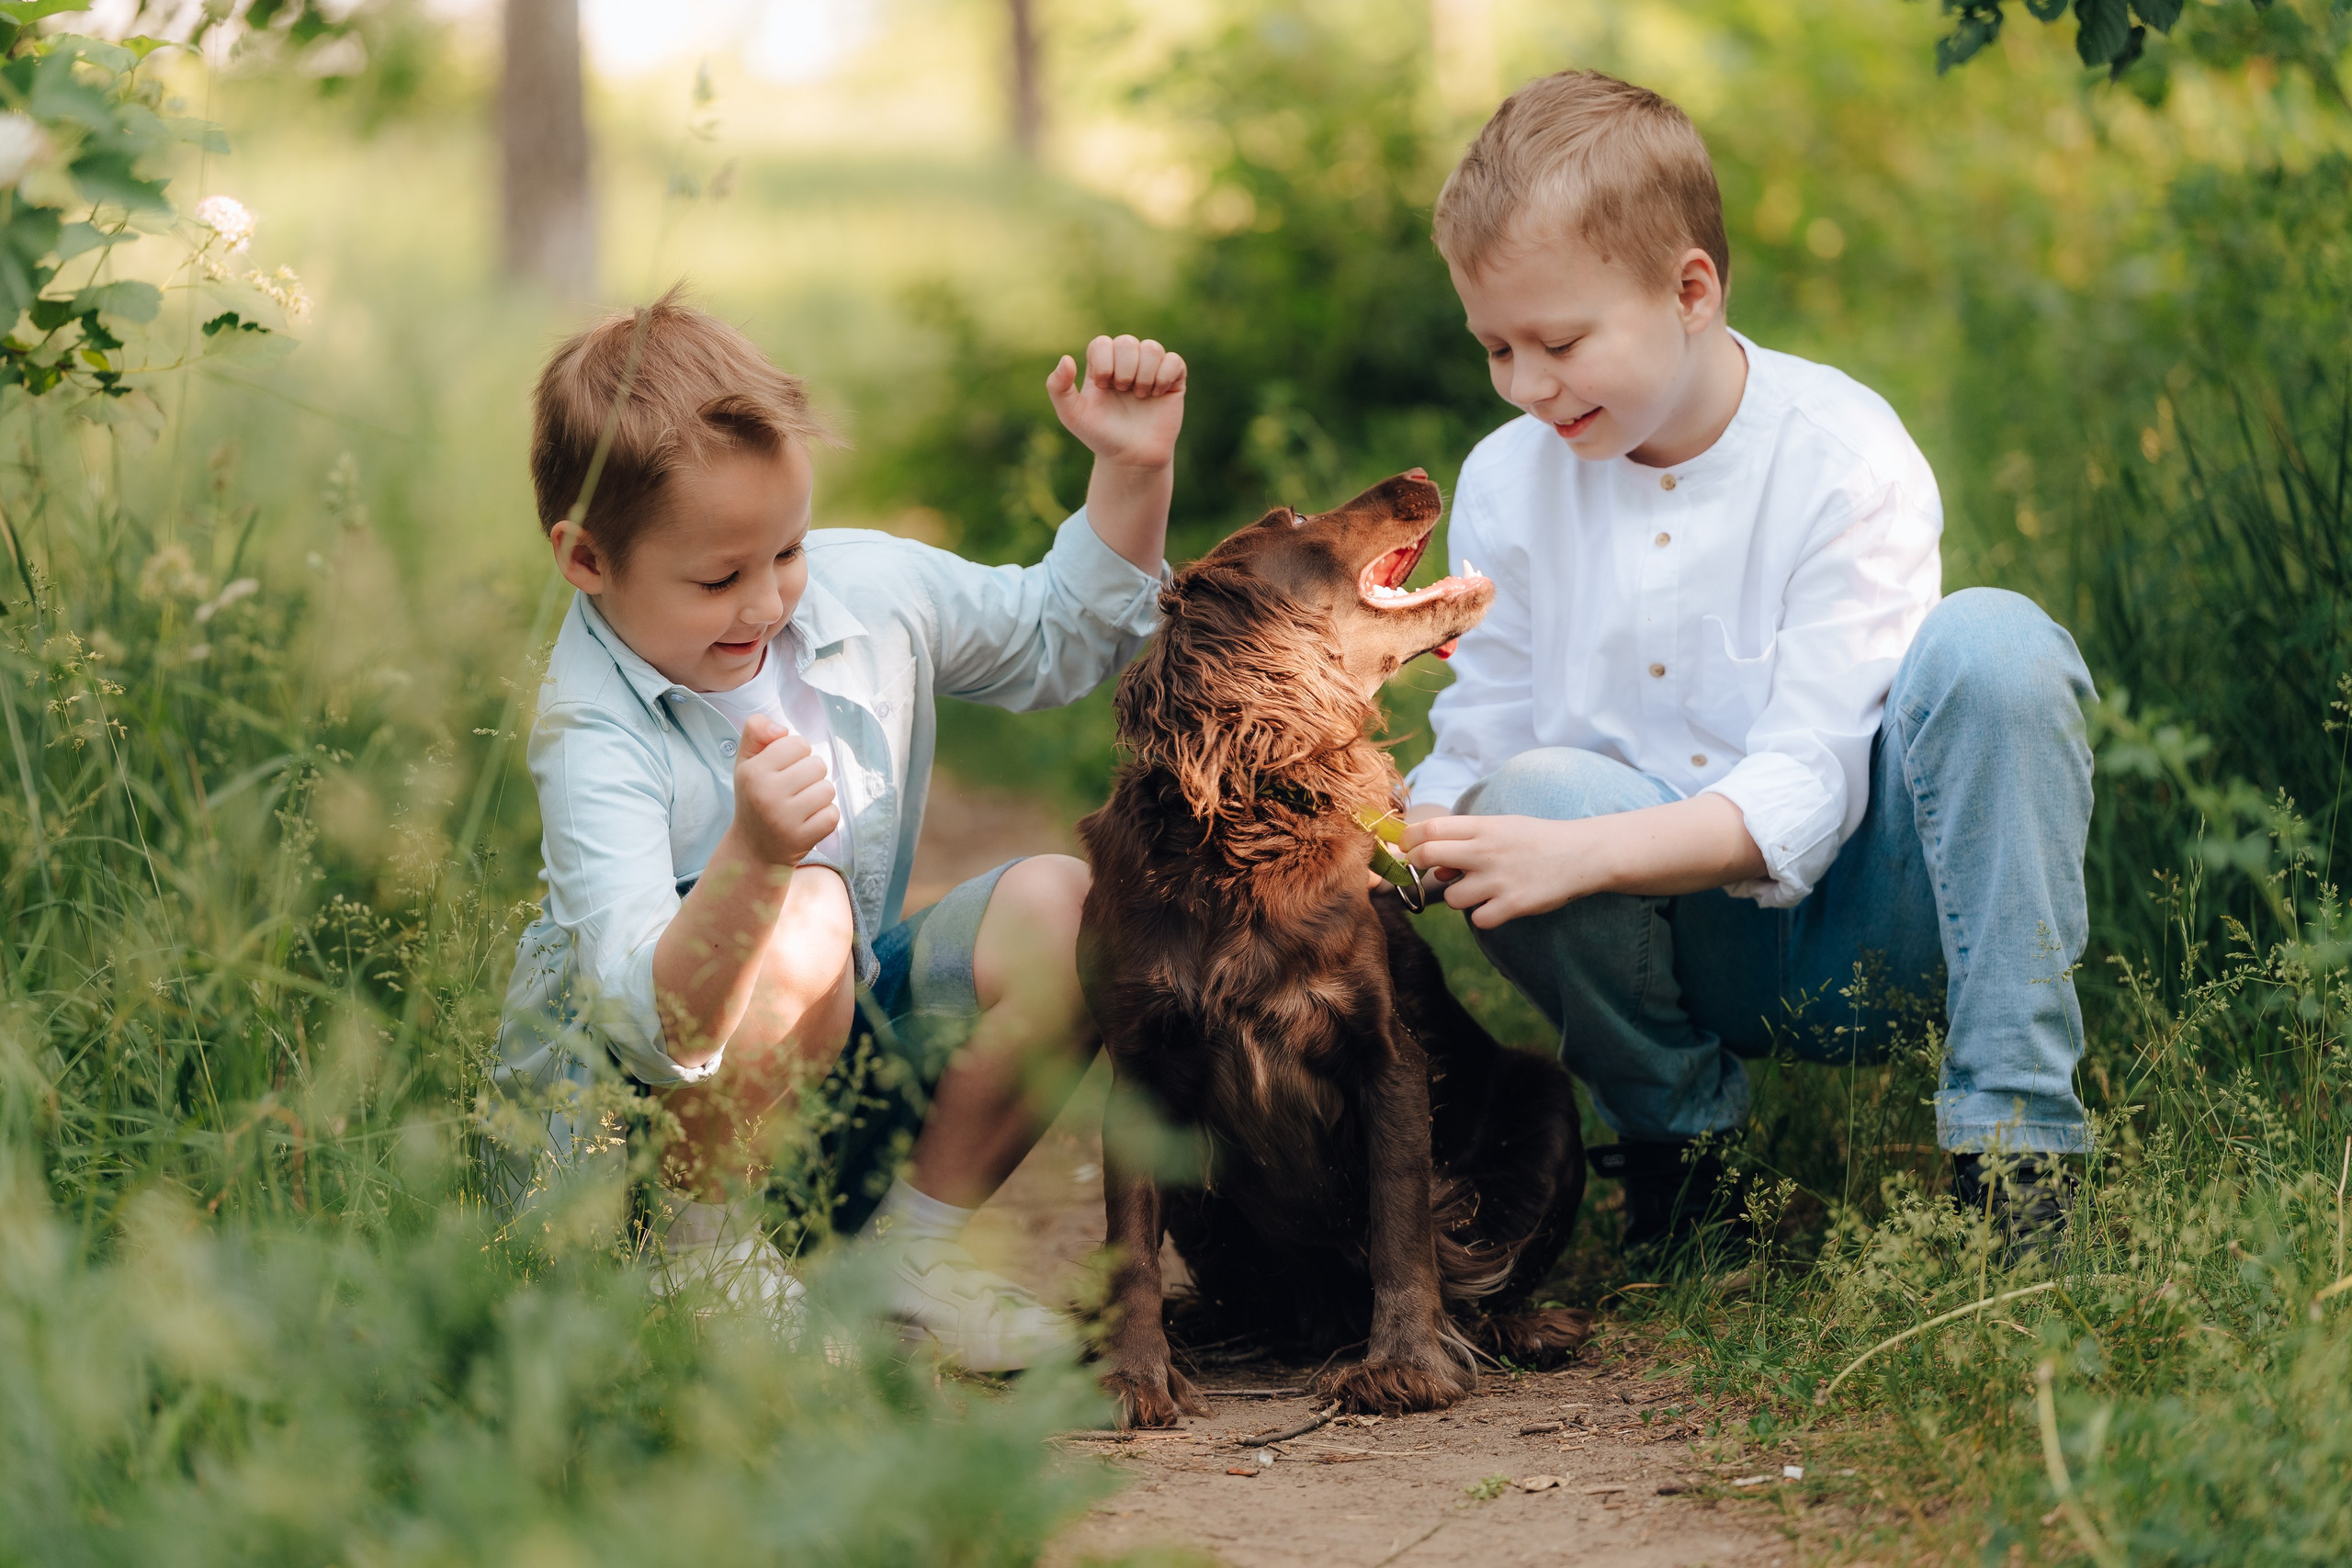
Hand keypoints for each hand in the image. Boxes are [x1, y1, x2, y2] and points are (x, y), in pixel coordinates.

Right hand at [730, 714, 838, 867]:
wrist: (753, 847)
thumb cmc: (755, 796)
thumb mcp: (747, 761)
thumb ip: (756, 731)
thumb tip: (781, 728)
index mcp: (754, 772)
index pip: (798, 744)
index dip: (796, 753)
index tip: (784, 768)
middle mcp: (767, 794)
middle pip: (817, 765)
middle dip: (810, 774)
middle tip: (793, 788)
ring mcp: (785, 819)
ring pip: (827, 789)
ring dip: (819, 795)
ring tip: (800, 804)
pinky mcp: (803, 838)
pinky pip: (832, 813)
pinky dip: (825, 815)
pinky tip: (807, 819)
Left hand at [1047, 334, 1185, 469]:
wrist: (1132, 459)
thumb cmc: (1101, 436)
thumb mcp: (1072, 415)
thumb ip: (1058, 388)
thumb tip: (1066, 359)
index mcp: (1102, 365)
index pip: (1102, 343)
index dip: (1103, 362)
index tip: (1103, 386)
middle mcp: (1127, 363)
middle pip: (1127, 342)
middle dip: (1124, 369)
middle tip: (1123, 391)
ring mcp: (1151, 370)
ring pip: (1152, 348)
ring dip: (1144, 373)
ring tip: (1141, 395)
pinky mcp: (1173, 380)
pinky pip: (1174, 361)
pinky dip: (1164, 377)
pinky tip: (1157, 394)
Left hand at [1404, 814, 1608, 929]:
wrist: (1582, 854)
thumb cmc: (1536, 840)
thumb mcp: (1501, 827)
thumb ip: (1466, 841)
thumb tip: (1433, 866)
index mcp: (1483, 827)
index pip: (1429, 829)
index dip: (1409, 840)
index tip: (1408, 849)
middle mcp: (1486, 851)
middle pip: (1427, 856)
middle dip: (1419, 866)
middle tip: (1434, 871)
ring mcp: (1499, 879)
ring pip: (1451, 898)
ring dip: (1460, 898)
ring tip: (1482, 890)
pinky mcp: (1513, 904)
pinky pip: (1479, 920)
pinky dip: (1485, 916)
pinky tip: (1500, 905)